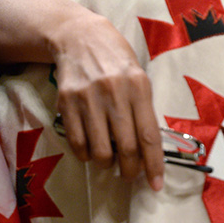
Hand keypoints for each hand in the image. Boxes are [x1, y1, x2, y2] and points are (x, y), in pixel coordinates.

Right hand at [49, 8, 163, 190]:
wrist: (80, 37)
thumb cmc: (117, 59)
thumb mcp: (139, 76)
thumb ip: (143, 108)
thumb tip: (148, 148)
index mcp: (139, 87)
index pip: (149, 135)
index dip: (153, 164)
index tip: (156, 185)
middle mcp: (115, 94)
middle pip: (126, 147)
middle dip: (131, 170)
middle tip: (131, 175)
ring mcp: (88, 99)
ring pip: (100, 150)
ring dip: (108, 164)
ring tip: (111, 161)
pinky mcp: (67, 103)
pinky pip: (77, 143)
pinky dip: (86, 154)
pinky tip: (92, 149)